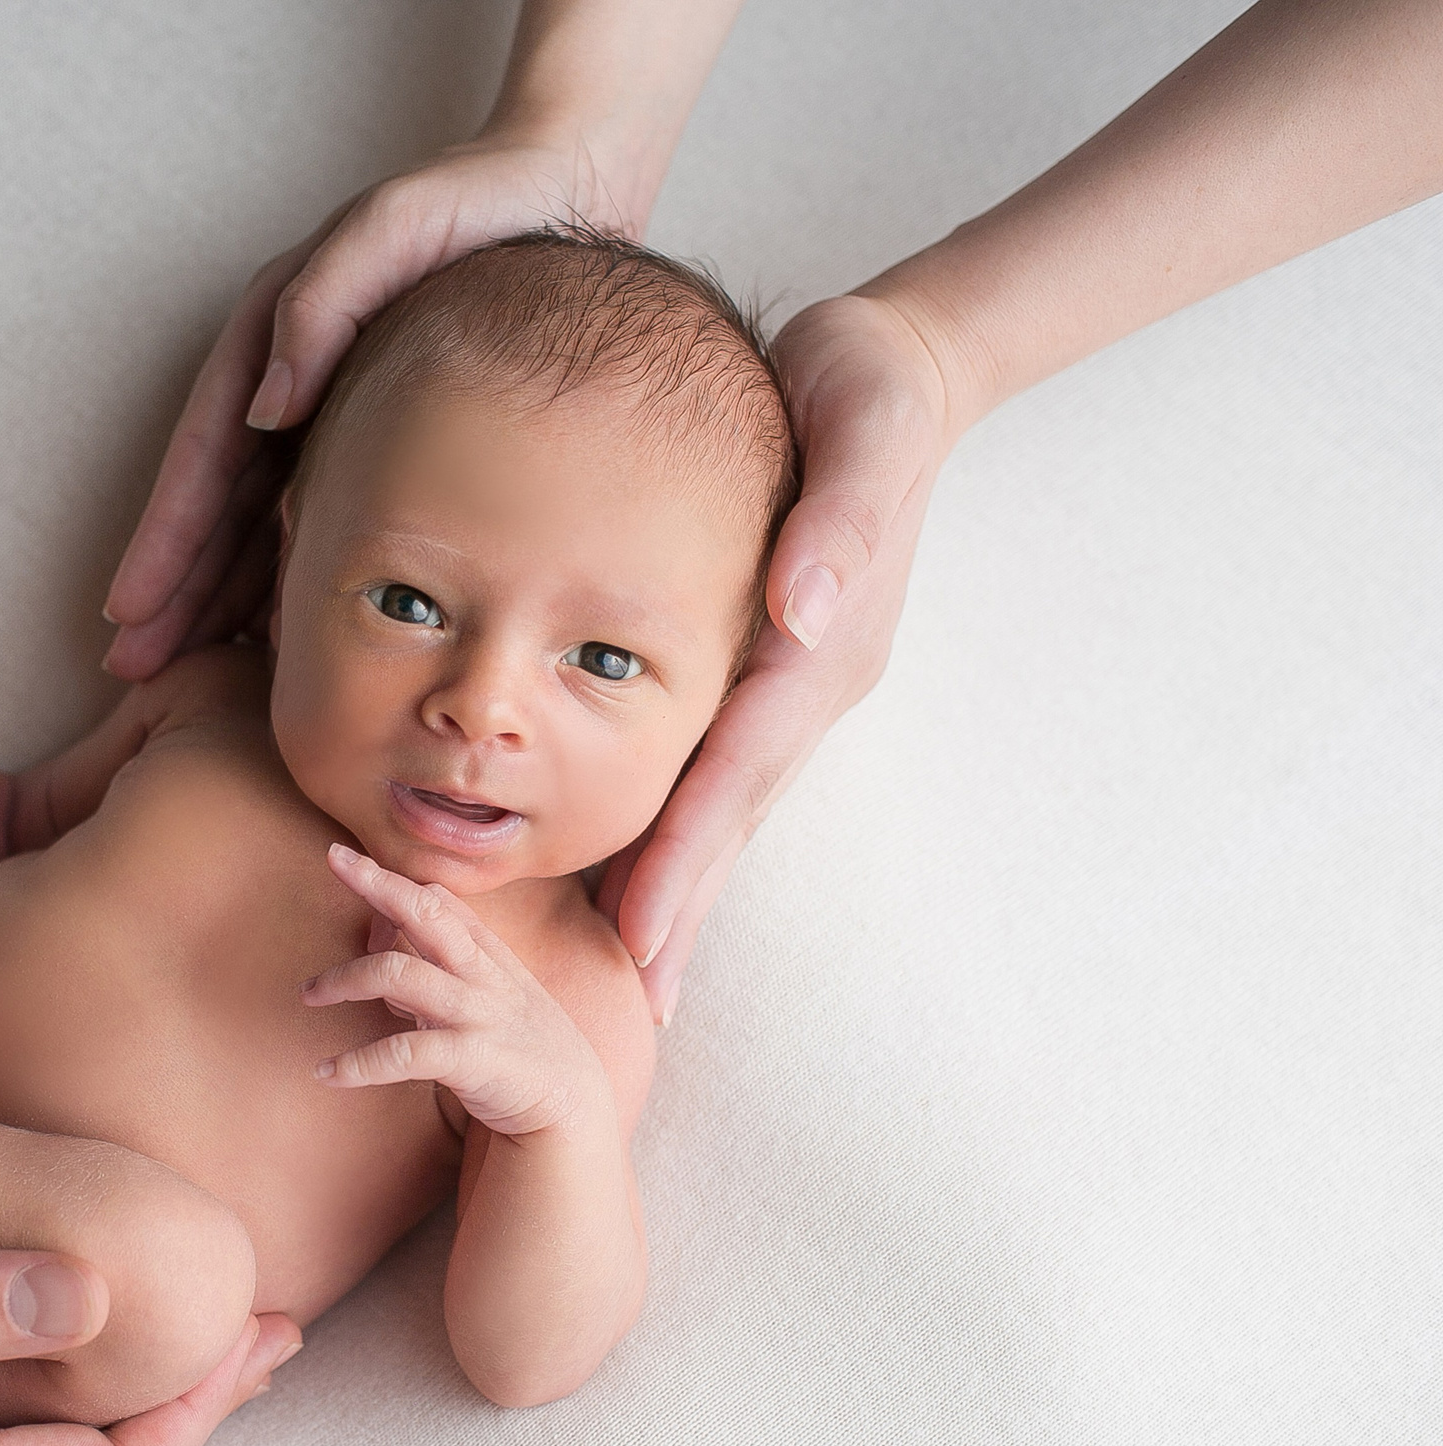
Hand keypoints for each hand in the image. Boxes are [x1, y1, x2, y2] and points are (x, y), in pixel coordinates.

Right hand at [102, 130, 645, 681]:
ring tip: (175, 671)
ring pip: (255, 522)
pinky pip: (312, 516)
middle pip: (214, 505)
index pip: (205, 457)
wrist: (554, 187)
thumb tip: (266, 406)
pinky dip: (284, 576)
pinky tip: (271, 637)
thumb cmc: (471, 203)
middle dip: (170, 590)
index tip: (130, 607)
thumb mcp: (389, 228)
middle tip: (127, 668)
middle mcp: (286, 382)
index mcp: (273, 337)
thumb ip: (322, 304)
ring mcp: (324, 411)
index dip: (165, 537)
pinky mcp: (367, 432)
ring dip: (214, 598)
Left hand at [301, 844, 608, 1138]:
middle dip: (380, 884)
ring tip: (308, 994)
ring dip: (345, 980)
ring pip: (401, 976)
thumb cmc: (523, 1049)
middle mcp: (484, 977)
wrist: (573, 1113)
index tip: (344, 858)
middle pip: (427, 916)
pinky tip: (326, 1073)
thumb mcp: (495, 990)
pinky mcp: (472, 1060)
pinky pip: (403, 1054)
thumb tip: (419, 901)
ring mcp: (479, 1015)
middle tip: (332, 860)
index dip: (392, 878)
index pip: (438, 903)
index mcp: (488, 959)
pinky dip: (358, 1063)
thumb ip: (456, 950)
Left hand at [598, 291, 957, 1022]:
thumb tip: (803, 610)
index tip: (645, 933)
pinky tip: (636, 860)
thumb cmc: (863, 385)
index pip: (739, 769)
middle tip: (636, 1003)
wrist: (891, 361)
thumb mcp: (865, 423)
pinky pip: (716, 758)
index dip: (688, 854)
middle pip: (732, 813)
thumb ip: (844, 515)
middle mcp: (807, 678)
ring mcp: (791, 677)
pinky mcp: (768, 662)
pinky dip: (683, 820)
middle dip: (683, 905)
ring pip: (725, 799)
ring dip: (683, 881)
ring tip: (635, 969)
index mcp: (819, 644)